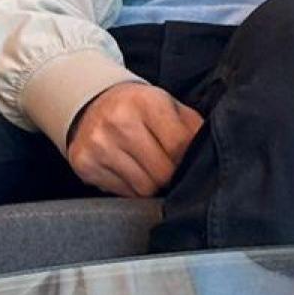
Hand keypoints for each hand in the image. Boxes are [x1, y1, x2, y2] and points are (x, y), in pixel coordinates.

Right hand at [65, 81, 202, 196]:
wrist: (94, 103)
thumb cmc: (142, 108)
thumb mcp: (169, 106)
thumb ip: (192, 127)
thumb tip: (208, 153)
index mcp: (146, 102)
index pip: (179, 145)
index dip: (187, 158)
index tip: (186, 159)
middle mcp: (119, 122)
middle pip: (162, 172)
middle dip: (171, 175)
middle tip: (170, 168)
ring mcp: (99, 145)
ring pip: (143, 188)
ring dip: (153, 185)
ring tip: (151, 170)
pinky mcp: (84, 164)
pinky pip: (122, 192)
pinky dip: (133, 188)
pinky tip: (132, 172)